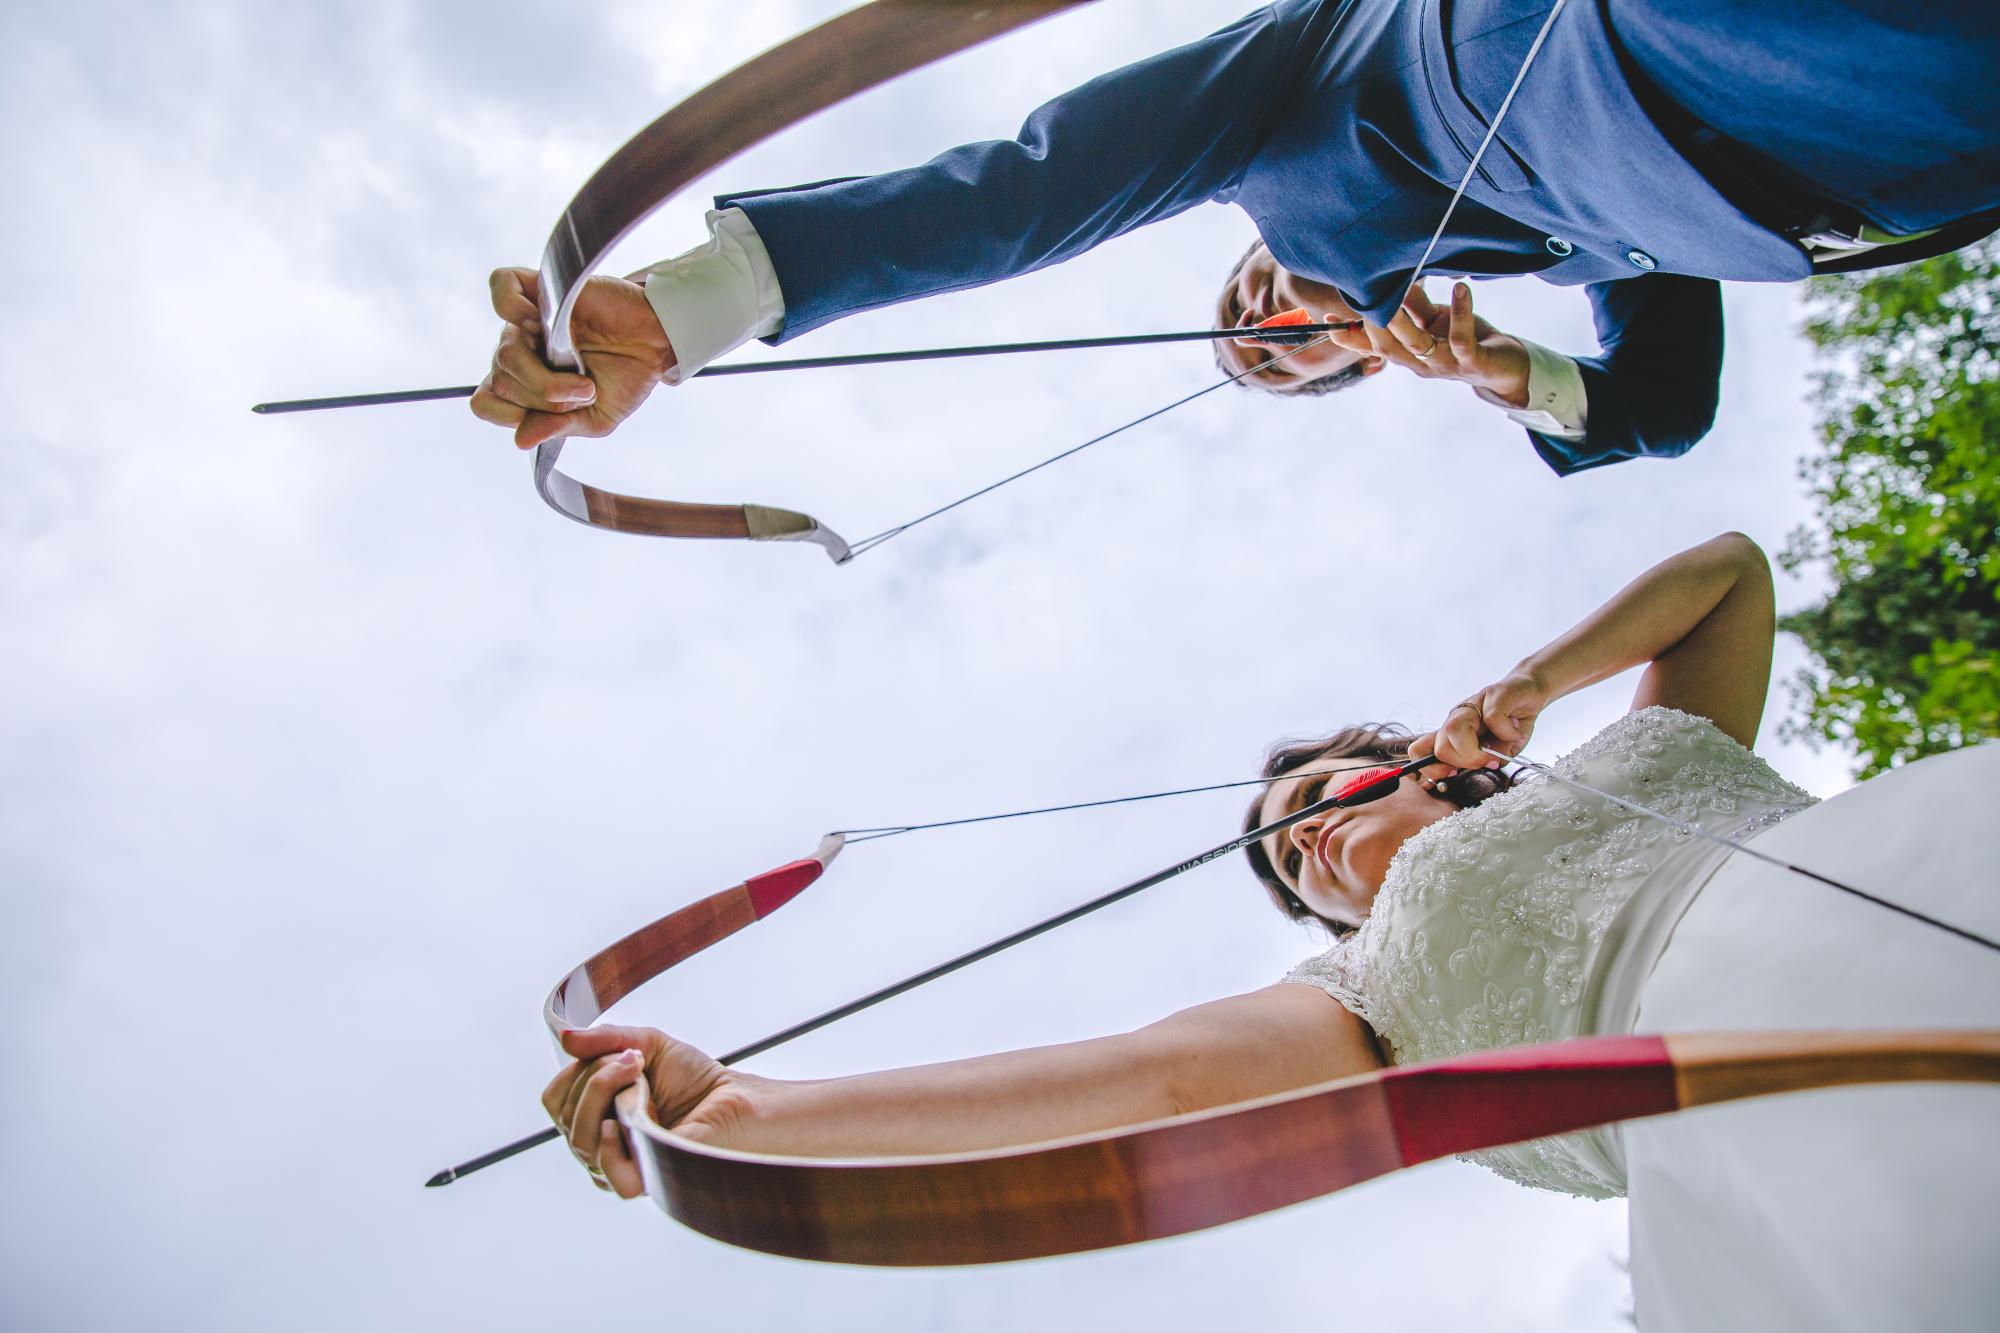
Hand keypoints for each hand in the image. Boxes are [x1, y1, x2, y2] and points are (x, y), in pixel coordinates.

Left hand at [470, 268, 677, 449]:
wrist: (658, 346)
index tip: (556, 413)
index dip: (514, 415)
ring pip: (505, 353)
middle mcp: (521, 351)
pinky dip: (510, 305)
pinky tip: (536, 323)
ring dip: (544, 378)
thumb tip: (522, 439)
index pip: (486, 402)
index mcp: (524, 382)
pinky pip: (502, 286)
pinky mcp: (543, 289)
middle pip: (501, 380)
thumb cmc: (626, 379)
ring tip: (583, 380)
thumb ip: (558, 427)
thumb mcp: (596, 420)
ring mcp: (528, 321)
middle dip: (544, 399)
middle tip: (584, 394)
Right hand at [540, 1024, 759, 1197]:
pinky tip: (620, 1124)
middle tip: (635, 1060)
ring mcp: (623, 1166)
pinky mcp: (649, 1179)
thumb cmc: (696, 1078)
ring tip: (640, 1077)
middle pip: (566, 1117)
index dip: (575, 1071)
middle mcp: (602, 1148)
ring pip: (582, 1140)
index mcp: (596, 1119)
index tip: (618, 1052)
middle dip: (594, 1077)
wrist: (739, 1098)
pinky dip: (609, 1146)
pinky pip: (609, 1175)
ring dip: (604, 1094)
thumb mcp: (646, 1044)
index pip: (555, 1101)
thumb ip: (606, 1039)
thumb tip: (565, 1038)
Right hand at [1329, 281, 1529, 406]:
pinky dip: (1460, 312)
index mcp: (1408, 355)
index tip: (1328, 320)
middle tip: (1362, 297)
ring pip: (1417, 344)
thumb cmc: (1465, 340)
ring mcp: (1445, 365)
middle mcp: (1421, 364)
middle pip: (1388, 347)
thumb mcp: (1433, 320)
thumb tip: (1391, 282)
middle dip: (1373, 323)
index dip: (1350, 337)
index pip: (1372, 348)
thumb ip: (1412, 305)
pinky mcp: (1471, 360)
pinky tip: (1459, 288)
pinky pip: (1462, 336)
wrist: (1504, 368)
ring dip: (1404, 319)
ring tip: (1398, 290)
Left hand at [1408, 668, 1549, 772]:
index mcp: (1452, 732)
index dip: (1431, 769)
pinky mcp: (1495, 694)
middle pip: (1439, 745)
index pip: (1420, 750)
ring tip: (1495, 757)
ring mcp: (1473, 704)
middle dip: (1461, 763)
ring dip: (1475, 753)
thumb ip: (1485, 762)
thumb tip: (1482, 769)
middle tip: (1485, 764)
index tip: (1454, 776)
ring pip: (1454, 729)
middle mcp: (1457, 717)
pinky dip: (1507, 733)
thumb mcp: (1497, 750)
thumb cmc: (1511, 723)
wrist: (1530, 691)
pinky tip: (1517, 735)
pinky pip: (1493, 717)